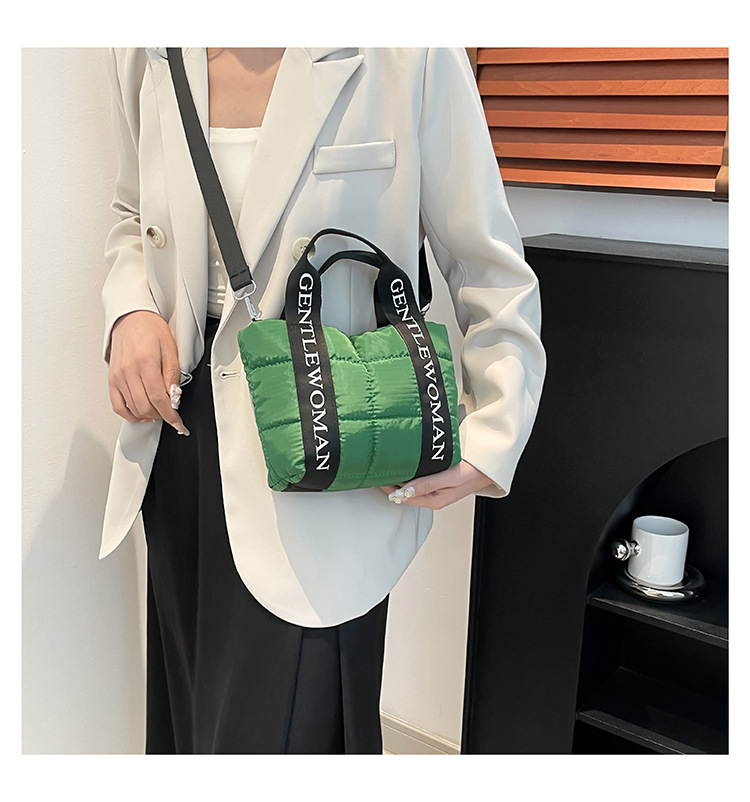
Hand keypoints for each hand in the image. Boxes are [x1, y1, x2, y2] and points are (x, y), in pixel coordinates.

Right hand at [107, 310, 188, 434]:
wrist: (131, 318)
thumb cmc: (150, 329)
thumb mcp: (170, 349)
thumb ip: (172, 375)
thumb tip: (174, 397)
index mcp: (145, 363)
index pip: (158, 398)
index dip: (170, 415)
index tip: (178, 423)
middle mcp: (128, 371)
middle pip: (145, 406)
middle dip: (161, 415)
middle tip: (171, 413)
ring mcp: (118, 377)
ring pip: (133, 408)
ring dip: (148, 415)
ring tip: (159, 411)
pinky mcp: (112, 379)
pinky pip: (118, 405)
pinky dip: (130, 414)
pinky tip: (141, 413)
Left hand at [380, 460, 491, 509]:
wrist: (488, 466)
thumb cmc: (472, 472)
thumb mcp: (449, 478)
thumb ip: (427, 484)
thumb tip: (404, 492)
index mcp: (433, 500)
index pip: (403, 496)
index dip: (388, 486)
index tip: (377, 475)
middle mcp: (431, 496)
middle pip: (403, 492)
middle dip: (389, 481)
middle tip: (376, 468)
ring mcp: (433, 489)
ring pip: (409, 484)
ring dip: (398, 476)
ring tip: (385, 465)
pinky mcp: (436, 480)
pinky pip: (417, 478)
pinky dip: (408, 471)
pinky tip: (403, 464)